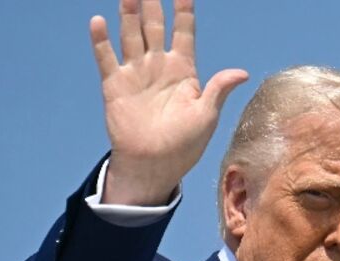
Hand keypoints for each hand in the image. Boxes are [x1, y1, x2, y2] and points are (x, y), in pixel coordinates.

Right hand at [89, 0, 247, 204]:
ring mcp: (136, 73)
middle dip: (152, 4)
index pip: (184, 31)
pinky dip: (101, 40)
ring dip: (128, 14)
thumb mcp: (206, 116)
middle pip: (155, 26)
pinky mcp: (115, 85)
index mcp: (183, 70)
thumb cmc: (184, 145)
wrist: (154, 166)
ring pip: (131, 35)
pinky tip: (98, 21)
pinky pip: (106, 58)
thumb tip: (242, 73)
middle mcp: (158, 66)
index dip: (183, 10)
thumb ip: (218, 90)